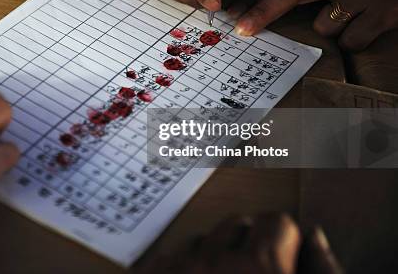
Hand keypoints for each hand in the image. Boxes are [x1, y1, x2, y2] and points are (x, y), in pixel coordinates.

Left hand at [166, 213, 341, 273]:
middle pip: (236, 224)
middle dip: (243, 245)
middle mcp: (218, 263)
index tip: (279, 260)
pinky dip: (182, 267)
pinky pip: (170, 255)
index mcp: (262, 268)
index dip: (280, 243)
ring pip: (201, 240)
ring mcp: (181, 269)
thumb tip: (314, 236)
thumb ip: (321, 270)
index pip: (275, 222)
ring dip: (210, 256)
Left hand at [232, 0, 397, 50]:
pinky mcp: (384, 12)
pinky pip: (349, 40)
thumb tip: (261, 4)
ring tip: (353, 16)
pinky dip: (353, 39)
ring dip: (331, 28)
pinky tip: (368, 25)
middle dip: (263, 11)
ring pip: (324, 24)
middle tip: (242, 29)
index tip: (233, 14)